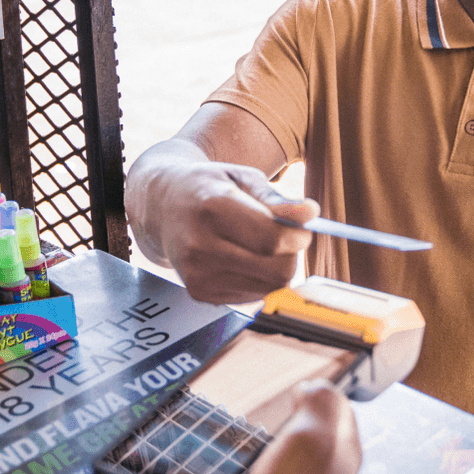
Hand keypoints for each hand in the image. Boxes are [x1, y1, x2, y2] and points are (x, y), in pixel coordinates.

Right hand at [155, 160, 319, 304]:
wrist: (162, 206)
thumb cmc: (209, 187)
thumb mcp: (242, 178)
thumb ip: (276, 198)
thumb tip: (311, 213)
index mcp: (213, 208)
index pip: (272, 239)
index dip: (299, 235)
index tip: (305, 225)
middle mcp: (200, 245)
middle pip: (275, 270)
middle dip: (292, 254)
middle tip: (287, 236)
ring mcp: (197, 274)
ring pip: (268, 288)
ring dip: (278, 268)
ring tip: (262, 245)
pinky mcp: (199, 293)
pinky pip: (252, 296)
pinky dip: (259, 279)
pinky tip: (243, 258)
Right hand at [232, 381, 361, 473]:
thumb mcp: (309, 441)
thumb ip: (319, 407)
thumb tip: (317, 385)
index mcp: (344, 450)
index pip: (341, 406)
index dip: (320, 388)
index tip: (298, 381)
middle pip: (322, 431)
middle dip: (302, 414)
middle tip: (282, 403)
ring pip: (302, 456)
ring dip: (283, 441)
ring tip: (266, 434)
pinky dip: (270, 469)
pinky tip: (255, 473)